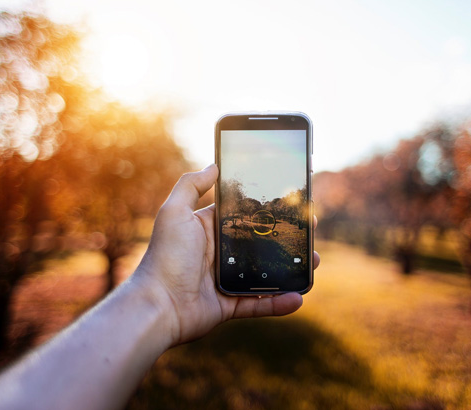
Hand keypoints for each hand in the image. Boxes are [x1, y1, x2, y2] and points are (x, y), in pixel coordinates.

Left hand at [135, 164, 319, 345]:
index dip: (267, 209)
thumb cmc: (165, 256)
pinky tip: (298, 298)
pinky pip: (260, 304)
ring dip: (291, 269)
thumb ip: (191, 185)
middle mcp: (219, 254)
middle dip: (286, 237)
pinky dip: (280, 302)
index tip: (290, 202)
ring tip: (313, 261)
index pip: (244, 215)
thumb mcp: (174, 212)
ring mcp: (226, 280)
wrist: (157, 305)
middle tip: (310, 229)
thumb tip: (213, 164)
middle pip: (260, 243)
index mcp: (209, 231)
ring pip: (266, 273)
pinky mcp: (230, 305)